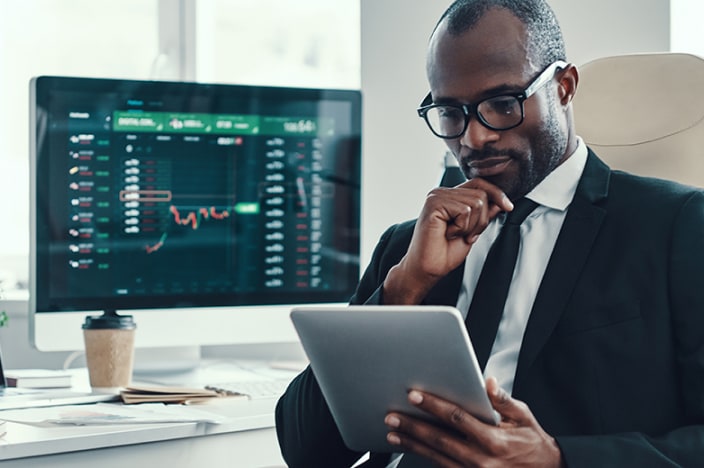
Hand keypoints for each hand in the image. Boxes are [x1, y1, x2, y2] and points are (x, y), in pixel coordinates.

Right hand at [383, 178, 512, 303]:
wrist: (428, 269)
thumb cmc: (444, 253)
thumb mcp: (472, 230)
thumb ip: (484, 214)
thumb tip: (500, 202)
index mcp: (450, 196)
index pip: (479, 183)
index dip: (497, 194)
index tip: (508, 207)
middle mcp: (442, 193)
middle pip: (481, 194)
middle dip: (481, 220)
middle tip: (466, 235)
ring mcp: (436, 196)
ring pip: (476, 202)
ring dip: (471, 225)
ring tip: (455, 234)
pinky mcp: (433, 204)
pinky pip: (465, 210)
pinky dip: (461, 227)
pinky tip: (447, 234)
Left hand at [384, 377, 563, 467]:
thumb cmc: (533, 443)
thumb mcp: (524, 417)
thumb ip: (502, 400)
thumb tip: (487, 381)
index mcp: (495, 439)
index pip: (457, 418)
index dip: (434, 406)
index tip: (414, 395)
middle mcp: (481, 459)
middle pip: (439, 439)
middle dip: (413, 427)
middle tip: (392, 416)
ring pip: (436, 457)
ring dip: (412, 445)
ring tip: (393, 434)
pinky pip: (443, 467)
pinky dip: (425, 457)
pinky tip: (411, 448)